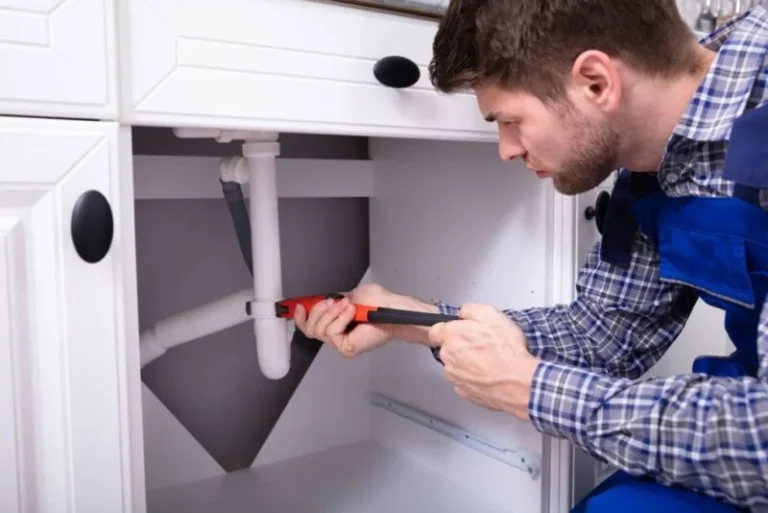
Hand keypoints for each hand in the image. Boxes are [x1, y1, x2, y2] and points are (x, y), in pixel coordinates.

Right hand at [293, 283, 396, 356]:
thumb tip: (319, 300)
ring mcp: (340, 343)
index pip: (310, 326)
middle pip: (310, 328)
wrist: (392, 311)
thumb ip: (333, 300)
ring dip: (332, 313)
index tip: (298, 306)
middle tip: (333, 302)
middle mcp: (336, 335)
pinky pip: (331, 332)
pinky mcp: (346, 348)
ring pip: (319, 330)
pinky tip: (351, 312)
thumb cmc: (379, 304)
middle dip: (318, 311)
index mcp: (336, 323)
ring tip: (348, 306)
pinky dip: (340, 318)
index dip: (301, 317)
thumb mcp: (351, 296)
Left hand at [428, 303, 540, 419]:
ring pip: (456, 366)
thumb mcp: (491, 314)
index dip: (449, 329)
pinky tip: (490, 374)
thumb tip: (463, 312)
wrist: (519, 383)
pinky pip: (465, 382)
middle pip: (448, 348)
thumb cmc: (507, 350)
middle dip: (462, 346)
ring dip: (468, 363)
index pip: (435, 330)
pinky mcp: (464, 393)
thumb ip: (470, 309)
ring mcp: (455, 377)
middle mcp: (448, 357)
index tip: (459, 330)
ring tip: (490, 361)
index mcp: (451, 336)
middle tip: (483, 345)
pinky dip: (475, 378)